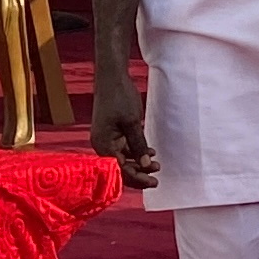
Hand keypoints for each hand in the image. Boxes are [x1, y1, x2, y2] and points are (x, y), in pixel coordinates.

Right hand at [87, 35, 159, 191]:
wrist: (111, 75)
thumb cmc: (119, 96)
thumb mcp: (132, 122)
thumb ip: (139, 145)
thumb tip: (146, 165)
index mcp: (102, 144)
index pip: (119, 170)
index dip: (137, 178)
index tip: (153, 182)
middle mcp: (101, 144)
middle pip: (120, 168)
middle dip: (138, 173)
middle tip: (157, 179)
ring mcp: (106, 138)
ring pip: (122, 159)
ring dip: (139, 163)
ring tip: (156, 165)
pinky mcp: (111, 132)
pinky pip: (123, 148)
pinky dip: (136, 152)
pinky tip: (150, 153)